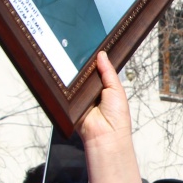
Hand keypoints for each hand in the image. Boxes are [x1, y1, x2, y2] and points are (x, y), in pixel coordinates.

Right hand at [78, 52, 140, 182]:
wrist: (106, 135)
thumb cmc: (117, 116)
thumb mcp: (116, 89)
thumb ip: (108, 72)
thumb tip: (101, 54)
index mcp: (105, 87)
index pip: (98, 70)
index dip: (94, 61)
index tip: (89, 46)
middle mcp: (92, 92)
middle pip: (84, 74)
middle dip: (82, 66)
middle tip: (77, 50)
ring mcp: (81, 98)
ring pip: (75, 81)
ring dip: (74, 76)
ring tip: (70, 61)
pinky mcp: (70, 104)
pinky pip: (67, 93)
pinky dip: (67, 87)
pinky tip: (65, 77)